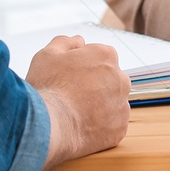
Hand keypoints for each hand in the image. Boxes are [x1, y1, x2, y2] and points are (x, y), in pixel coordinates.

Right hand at [25, 35, 129, 170]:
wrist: (48, 126)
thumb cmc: (47, 88)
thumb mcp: (48, 55)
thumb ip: (66, 42)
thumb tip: (79, 41)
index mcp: (106, 56)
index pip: (99, 57)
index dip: (81, 66)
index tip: (68, 77)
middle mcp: (121, 78)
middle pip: (108, 79)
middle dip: (94, 85)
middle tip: (70, 96)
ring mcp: (122, 105)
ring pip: (111, 103)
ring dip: (98, 106)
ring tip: (74, 113)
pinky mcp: (119, 129)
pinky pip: (111, 125)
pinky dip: (100, 126)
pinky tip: (81, 127)